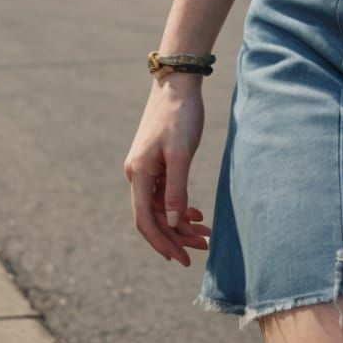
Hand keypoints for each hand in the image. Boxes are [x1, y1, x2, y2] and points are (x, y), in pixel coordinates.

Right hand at [124, 74, 212, 266]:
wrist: (178, 83)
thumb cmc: (180, 115)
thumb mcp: (181, 153)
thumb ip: (176, 188)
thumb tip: (174, 221)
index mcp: (139, 174)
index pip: (145, 221)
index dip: (162, 243)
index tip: (181, 259)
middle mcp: (138, 175)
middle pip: (154, 217)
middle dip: (176, 236)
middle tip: (203, 248)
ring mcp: (146, 168)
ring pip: (161, 206)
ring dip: (181, 222)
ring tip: (205, 233)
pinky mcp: (157, 161)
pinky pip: (165, 193)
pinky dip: (180, 205)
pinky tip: (197, 213)